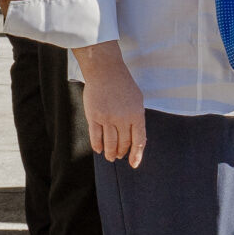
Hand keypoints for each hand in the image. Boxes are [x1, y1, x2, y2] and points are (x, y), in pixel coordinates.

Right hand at [75, 40, 146, 167]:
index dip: (137, 154)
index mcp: (137, 114)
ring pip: (110, 143)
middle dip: (122, 152)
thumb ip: (136, 118)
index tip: (134, 164)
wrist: (105, 71)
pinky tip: (99, 150)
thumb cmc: (123, 85)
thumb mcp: (137, 100)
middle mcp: (123, 118)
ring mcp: (107, 118)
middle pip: (123, 143)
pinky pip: (95, 136)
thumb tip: (136, 137)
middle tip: (119, 156)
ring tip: (110, 157)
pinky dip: (97, 146)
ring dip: (110, 153)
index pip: (139, 140)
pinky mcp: (94, 116)